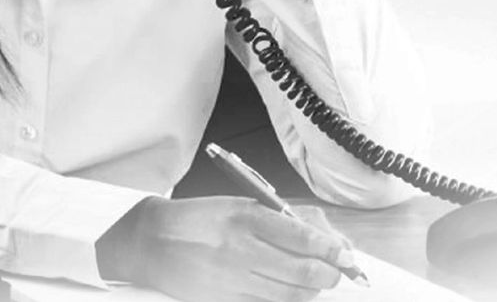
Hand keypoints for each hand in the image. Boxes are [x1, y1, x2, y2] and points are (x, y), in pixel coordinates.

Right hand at [98, 197, 354, 301]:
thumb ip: (283, 217)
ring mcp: (233, 278)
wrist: (150, 242)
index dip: (332, 249)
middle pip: (303, 271)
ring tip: (312, 282)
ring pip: (290, 294)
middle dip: (329, 275)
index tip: (347, 255)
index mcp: (246, 216)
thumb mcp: (240, 204)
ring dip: (310, 291)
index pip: (303, 236)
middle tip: (335, 272)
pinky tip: (287, 293)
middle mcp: (241, 248)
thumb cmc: (198, 221)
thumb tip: (326, 235)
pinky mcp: (225, 300)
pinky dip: (285, 301)